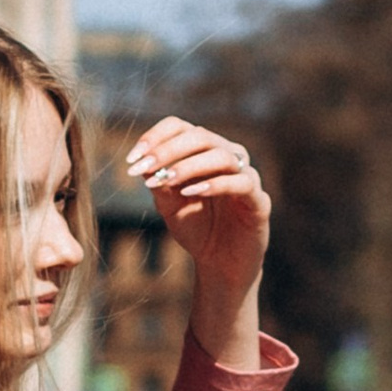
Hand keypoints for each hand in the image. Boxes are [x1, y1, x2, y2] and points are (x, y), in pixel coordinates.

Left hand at [124, 117, 268, 367]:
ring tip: (166, 180)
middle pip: (200, 135)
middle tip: (144, 167)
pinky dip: (215, 184)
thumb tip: (143, 162)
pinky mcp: (259, 199)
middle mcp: (227, 156)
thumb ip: (159, 183)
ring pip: (221, 155)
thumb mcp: (169, 205)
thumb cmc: (196, 228)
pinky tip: (191, 192)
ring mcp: (246, 176)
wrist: (220, 263)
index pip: (180, 127)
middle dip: (168, 150)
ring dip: (189, 165)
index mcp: (203, 151)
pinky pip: (242, 182)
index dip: (155, 137)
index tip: (132, 158)